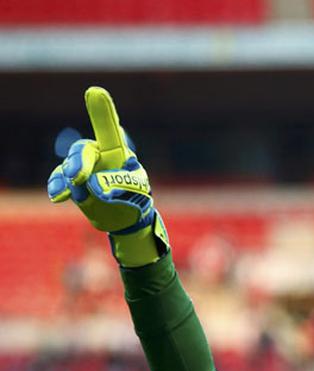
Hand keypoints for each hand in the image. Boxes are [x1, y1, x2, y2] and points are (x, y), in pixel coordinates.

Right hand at [47, 87, 166, 265]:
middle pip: (84, 150)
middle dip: (78, 161)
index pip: (109, 129)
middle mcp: (98, 155)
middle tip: (77, 177)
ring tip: (77, 189)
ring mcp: (82, 168)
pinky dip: (58, 186)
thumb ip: (121, 185)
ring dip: (70, 175)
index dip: (102, 111)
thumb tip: (93, 185)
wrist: (124, 219)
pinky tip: (58, 196)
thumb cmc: (136, 199)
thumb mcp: (137, 192)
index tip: (95, 91)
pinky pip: (60, 180)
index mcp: (118, 152)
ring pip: (70, 165)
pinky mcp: (72, 183)